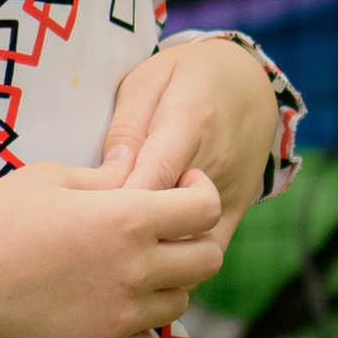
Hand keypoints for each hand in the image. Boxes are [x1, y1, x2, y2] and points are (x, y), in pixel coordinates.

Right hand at [0, 160, 225, 337]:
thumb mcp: (49, 177)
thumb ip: (104, 175)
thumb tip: (135, 167)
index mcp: (130, 218)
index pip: (205, 208)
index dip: (201, 192)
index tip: (182, 189)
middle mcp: (138, 270)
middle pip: (208, 260)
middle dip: (194, 241)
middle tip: (164, 235)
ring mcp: (123, 316)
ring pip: (180, 303)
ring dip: (167, 285)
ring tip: (131, 273)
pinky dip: (141, 330)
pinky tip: (114, 312)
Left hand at [99, 39, 284, 252]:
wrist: (251, 82)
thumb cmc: (188, 76)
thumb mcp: (148, 81)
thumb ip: (127, 126)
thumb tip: (111, 174)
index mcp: (189, 121)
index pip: (153, 176)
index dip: (118, 204)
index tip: (86, 220)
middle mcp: (216, 161)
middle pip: (168, 216)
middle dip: (127, 233)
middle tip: (92, 238)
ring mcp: (231, 191)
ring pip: (189, 241)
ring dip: (153, 250)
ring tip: (118, 250)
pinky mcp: (240, 211)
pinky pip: (210, 250)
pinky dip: (181, 260)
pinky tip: (151, 256)